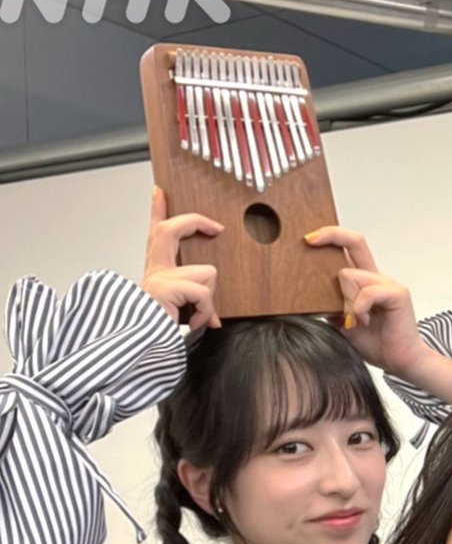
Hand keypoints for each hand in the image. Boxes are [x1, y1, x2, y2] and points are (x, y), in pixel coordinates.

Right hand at [141, 185, 222, 330]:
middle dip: (195, 222)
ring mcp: (157, 277)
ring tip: (198, 317)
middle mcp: (153, 271)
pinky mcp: (165, 288)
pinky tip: (197, 323)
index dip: (158, 210)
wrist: (143, 350)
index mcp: (156, 273)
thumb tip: (215, 319)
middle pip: (169, 230)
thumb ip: (197, 306)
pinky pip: (204, 293)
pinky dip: (207, 311)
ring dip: (209, 300)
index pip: (157, 234)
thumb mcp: (182, 313)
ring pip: (206, 272)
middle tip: (217, 228)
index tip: (159, 192)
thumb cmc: (161, 334)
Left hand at [303, 227, 425, 374]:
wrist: (400, 362)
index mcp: (365, 282)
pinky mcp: (397, 294)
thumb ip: (331, 306)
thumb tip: (309, 295)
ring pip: (351, 274)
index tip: (308, 240)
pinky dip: (358, 308)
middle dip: (331, 234)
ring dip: (345, 300)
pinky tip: (363, 322)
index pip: (349, 249)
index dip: (330, 237)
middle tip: (310, 240)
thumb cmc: (377, 344)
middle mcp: (377, 278)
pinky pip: (367, 292)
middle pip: (355, 241)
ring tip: (354, 321)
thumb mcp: (342, 323)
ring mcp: (388, 284)